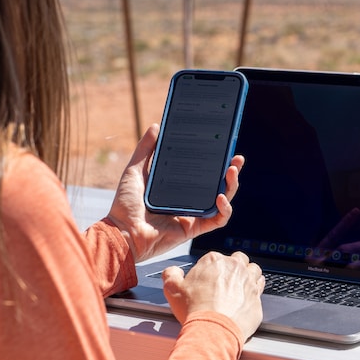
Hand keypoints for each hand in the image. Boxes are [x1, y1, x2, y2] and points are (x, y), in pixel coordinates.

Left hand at [104, 124, 244, 262]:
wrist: (122, 233)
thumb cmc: (125, 206)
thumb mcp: (134, 171)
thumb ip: (145, 150)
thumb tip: (156, 126)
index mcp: (177, 187)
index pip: (202, 171)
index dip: (215, 160)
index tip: (223, 146)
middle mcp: (188, 200)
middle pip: (217, 184)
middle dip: (231, 171)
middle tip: (236, 158)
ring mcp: (193, 215)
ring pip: (222, 200)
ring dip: (231, 186)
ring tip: (231, 171)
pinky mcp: (194, 229)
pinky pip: (217, 220)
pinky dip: (224, 209)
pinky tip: (220, 196)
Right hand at [162, 251, 263, 340]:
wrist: (213, 330)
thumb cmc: (195, 310)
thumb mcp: (172, 290)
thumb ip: (171, 275)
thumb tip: (172, 271)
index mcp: (214, 261)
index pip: (216, 257)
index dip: (211, 268)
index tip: (208, 279)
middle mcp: (234, 267)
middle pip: (239, 260)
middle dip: (234, 267)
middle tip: (225, 280)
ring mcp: (248, 281)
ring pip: (254, 270)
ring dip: (248, 275)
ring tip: (240, 285)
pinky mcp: (257, 297)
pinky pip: (260, 288)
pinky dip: (255, 291)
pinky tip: (248, 297)